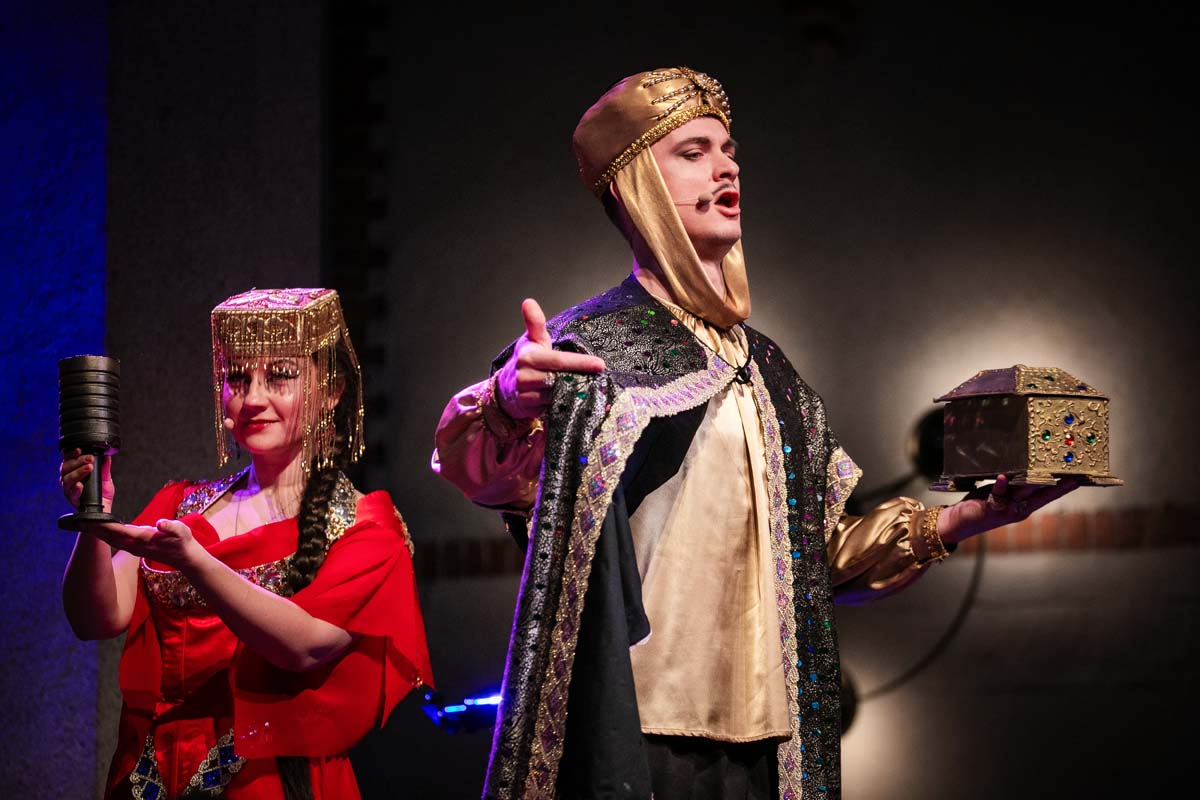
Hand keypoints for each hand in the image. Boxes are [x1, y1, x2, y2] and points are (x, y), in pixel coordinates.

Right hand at [60, 448, 113, 511]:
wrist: (104, 508)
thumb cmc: (101, 492)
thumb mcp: (105, 477)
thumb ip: (104, 466)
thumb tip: (107, 455)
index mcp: (73, 471)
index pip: (68, 459)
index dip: (71, 453)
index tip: (79, 449)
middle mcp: (68, 480)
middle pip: (66, 467)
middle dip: (78, 461)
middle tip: (90, 458)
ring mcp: (69, 490)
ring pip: (67, 479)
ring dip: (78, 472)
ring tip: (88, 468)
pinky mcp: (73, 500)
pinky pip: (71, 494)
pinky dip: (76, 489)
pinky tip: (80, 485)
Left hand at [81, 518, 201, 570]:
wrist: (184, 557)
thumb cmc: (182, 542)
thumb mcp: (181, 531)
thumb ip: (171, 527)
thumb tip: (161, 523)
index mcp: (142, 538)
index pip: (118, 530)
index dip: (103, 525)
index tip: (90, 520)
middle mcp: (134, 544)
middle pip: (108, 536)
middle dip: (92, 529)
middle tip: (76, 521)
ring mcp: (133, 547)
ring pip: (109, 539)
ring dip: (95, 533)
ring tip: (82, 524)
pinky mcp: (133, 547)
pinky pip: (114, 540)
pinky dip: (103, 534)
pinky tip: (98, 530)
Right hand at [494, 298, 605, 418]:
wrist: (506, 388)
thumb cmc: (526, 360)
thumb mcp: (531, 340)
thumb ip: (535, 323)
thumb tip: (528, 302)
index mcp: (529, 357)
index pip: (559, 360)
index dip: (581, 362)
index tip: (600, 364)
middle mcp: (526, 376)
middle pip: (562, 379)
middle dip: (581, 378)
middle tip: (600, 377)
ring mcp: (527, 394)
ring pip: (559, 394)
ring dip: (575, 392)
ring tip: (589, 388)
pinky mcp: (530, 409)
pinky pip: (554, 407)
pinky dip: (566, 404)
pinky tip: (575, 400)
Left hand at [939, 474, 1079, 544]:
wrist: (959, 521)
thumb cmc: (982, 503)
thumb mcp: (1003, 491)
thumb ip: (1016, 482)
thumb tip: (1030, 463)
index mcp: (1026, 505)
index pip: (1051, 494)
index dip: (1067, 486)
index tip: (1083, 476)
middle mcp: (1021, 509)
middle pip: (1044, 494)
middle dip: (1061, 484)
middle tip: (1076, 473)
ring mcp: (1007, 510)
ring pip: (1025, 493)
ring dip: (1036, 482)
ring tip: (1049, 471)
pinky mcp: (991, 509)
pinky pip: (998, 494)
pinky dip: (1001, 485)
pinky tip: (1004, 477)